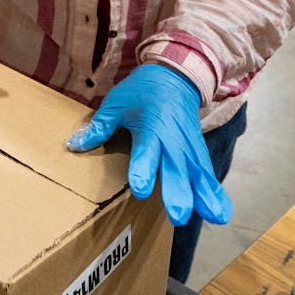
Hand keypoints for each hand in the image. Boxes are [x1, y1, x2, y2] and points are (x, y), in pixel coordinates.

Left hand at [67, 64, 232, 226]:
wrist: (174, 76)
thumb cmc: (142, 91)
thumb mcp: (116, 103)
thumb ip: (99, 127)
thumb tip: (74, 145)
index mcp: (151, 129)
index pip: (146, 153)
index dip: (143, 171)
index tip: (141, 189)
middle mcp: (173, 141)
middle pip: (177, 169)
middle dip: (179, 192)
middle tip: (179, 215)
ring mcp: (189, 147)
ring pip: (199, 174)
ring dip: (204, 196)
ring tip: (214, 219)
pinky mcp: (198, 152)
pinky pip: (207, 174)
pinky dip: (215, 192)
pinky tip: (221, 214)